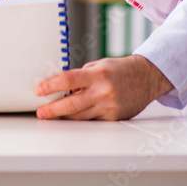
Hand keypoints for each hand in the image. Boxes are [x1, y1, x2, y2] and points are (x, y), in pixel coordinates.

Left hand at [34, 55, 172, 120]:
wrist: (147, 77)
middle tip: (41, 112)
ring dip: (64, 117)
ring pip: (80, 116)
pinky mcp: (114, 117)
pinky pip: (93, 120)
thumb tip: (63, 87)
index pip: (68, 80)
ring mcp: (109, 106)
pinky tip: (72, 118)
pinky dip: (82, 119)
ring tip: (52, 115)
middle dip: (53, 109)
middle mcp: (103, 91)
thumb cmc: (121, 69)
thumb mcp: (100, 65)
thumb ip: (82, 76)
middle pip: (71, 103)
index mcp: (98, 74)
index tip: (39, 90)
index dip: (51, 86)